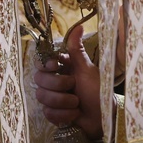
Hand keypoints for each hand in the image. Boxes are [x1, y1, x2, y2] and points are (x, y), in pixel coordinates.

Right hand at [34, 24, 103, 139]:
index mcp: (62, 67)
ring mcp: (52, 97)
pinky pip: (47, 112)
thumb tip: (79, 25)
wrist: (103, 116)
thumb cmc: (97, 90)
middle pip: (38, 79)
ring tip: (77, 103)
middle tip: (73, 86)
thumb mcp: (87, 68)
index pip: (40, 61)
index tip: (55, 66)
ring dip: (62, 101)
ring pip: (41, 96)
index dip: (44, 64)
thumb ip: (77, 49)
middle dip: (57, 85)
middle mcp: (54, 80)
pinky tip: (74, 114)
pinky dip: (63, 114)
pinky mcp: (52, 113)